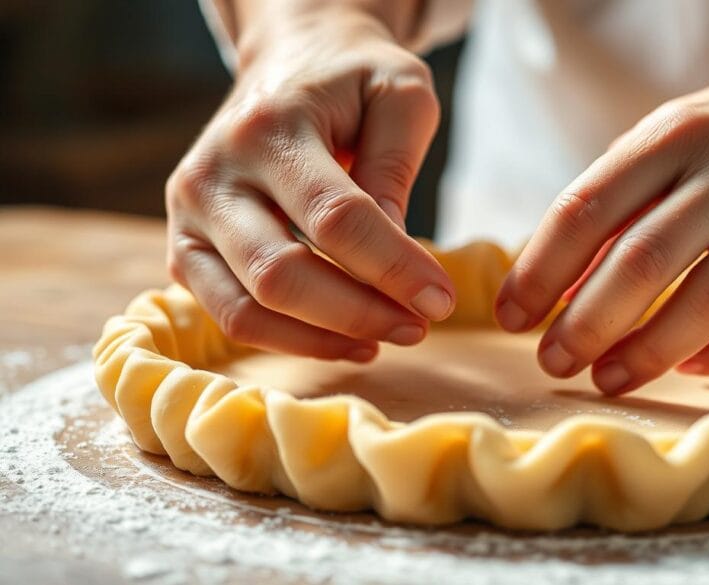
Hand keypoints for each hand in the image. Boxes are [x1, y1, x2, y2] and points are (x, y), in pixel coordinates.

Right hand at [166, 7, 454, 359]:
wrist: (290, 59)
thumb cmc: (352, 78)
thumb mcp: (398, 91)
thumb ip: (396, 165)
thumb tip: (396, 253)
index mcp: (267, 128)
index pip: (334, 218)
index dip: (393, 268)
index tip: (442, 299)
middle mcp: (212, 175)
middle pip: (281, 275)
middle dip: (360, 313)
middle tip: (421, 327)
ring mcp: (189, 217)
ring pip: (247, 310)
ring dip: (324, 340)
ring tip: (388, 339)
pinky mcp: (186, 249)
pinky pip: (232, 317)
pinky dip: (291, 341)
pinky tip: (348, 340)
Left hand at [494, 18, 708, 394]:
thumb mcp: (666, 142)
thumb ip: (614, 206)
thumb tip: (549, 292)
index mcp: (676, 134)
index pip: (588, 208)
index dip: (539, 270)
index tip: (511, 315)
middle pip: (644, 261)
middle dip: (586, 323)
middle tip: (553, 362)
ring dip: (648, 351)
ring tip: (608, 379)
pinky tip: (689, 366)